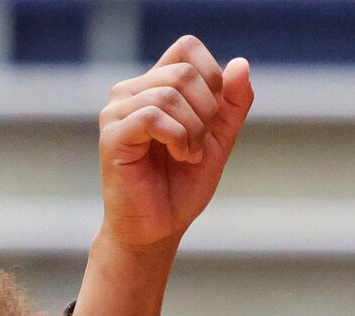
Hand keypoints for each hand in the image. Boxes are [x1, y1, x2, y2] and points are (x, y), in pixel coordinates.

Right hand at [97, 36, 252, 253]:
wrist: (159, 227)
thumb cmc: (183, 185)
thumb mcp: (219, 139)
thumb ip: (232, 104)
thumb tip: (240, 63)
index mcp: (155, 85)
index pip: (187, 48)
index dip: (212, 76)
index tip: (214, 115)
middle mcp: (132, 90)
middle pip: (184, 72)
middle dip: (207, 112)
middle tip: (201, 145)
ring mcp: (118, 110)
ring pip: (169, 95)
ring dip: (194, 132)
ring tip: (190, 156)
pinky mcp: (113, 134)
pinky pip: (152, 116)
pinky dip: (178, 139)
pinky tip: (180, 157)